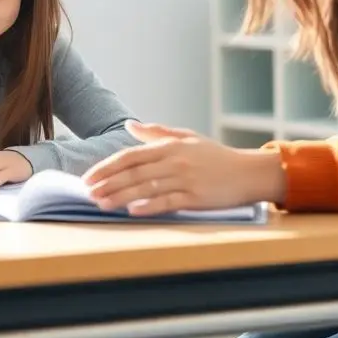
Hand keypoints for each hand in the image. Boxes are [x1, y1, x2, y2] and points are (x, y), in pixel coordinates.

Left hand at [82, 121, 285, 214]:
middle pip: (134, 173)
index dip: (107, 166)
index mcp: (170, 146)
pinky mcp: (196, 198)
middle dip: (108, 183)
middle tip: (88, 193)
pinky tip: (133, 211)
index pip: (130, 156)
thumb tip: (130, 125)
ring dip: (121, 197)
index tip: (89, 177)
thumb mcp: (186, 138)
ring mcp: (185, 180)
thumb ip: (156, 133)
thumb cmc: (216, 156)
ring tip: (102, 204)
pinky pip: (168, 202)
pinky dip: (150, 207)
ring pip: (146, 188)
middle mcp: (175, 161)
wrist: (248, 172)